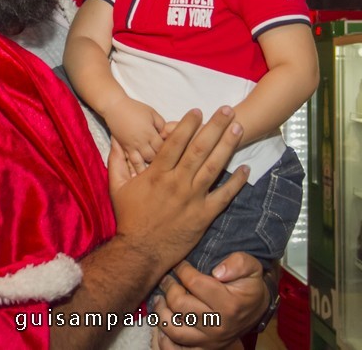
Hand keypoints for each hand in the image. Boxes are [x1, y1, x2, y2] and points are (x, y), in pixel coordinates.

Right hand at [105, 97, 165, 172]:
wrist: (115, 108)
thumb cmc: (135, 109)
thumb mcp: (153, 114)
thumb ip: (162, 126)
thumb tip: (169, 136)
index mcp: (150, 133)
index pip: (163, 148)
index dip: (170, 152)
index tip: (175, 155)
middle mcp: (141, 142)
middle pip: (154, 158)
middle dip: (161, 163)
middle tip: (167, 166)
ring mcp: (132, 147)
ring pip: (142, 164)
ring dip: (148, 169)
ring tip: (155, 177)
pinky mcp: (124, 149)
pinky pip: (131, 162)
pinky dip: (136, 170)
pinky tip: (139, 177)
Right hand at [108, 107, 247, 276]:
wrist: (140, 252)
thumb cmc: (128, 219)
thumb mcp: (116, 187)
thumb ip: (116, 161)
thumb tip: (115, 140)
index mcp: (157, 174)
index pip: (175, 142)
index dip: (188, 124)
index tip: (198, 110)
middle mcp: (177, 182)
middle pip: (200, 149)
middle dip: (215, 126)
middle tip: (228, 110)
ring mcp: (193, 198)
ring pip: (214, 167)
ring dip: (227, 146)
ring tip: (238, 129)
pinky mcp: (204, 215)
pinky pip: (224, 195)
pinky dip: (237, 182)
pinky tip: (246, 168)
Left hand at [153, 254, 269, 348]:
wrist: (257, 309)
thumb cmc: (250, 285)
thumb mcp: (251, 267)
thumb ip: (238, 263)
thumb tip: (217, 271)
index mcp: (230, 304)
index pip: (194, 283)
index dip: (182, 270)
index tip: (179, 264)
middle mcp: (219, 325)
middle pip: (180, 305)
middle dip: (169, 287)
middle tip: (167, 278)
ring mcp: (210, 340)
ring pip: (174, 329)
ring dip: (161, 312)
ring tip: (160, 299)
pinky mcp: (205, 349)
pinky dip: (164, 340)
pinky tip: (162, 326)